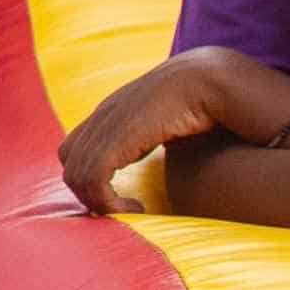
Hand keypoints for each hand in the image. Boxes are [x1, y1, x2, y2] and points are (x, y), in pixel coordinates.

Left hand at [58, 48, 254, 216]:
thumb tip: (167, 155)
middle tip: (126, 211)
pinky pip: (94, 176)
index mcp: (115, 108)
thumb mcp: (175, 119)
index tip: (123, 197)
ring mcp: (109, 122)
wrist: (219, 77)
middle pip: (70, 160)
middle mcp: (106, 112)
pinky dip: (108, 201)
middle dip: (91, 193)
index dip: (91, 178)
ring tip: (135, 212)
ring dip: (100, 202)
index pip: (75, 147)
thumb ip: (157, 133)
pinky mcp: (120, 135)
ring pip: (77, 173)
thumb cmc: (211, 102)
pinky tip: (139, 208)